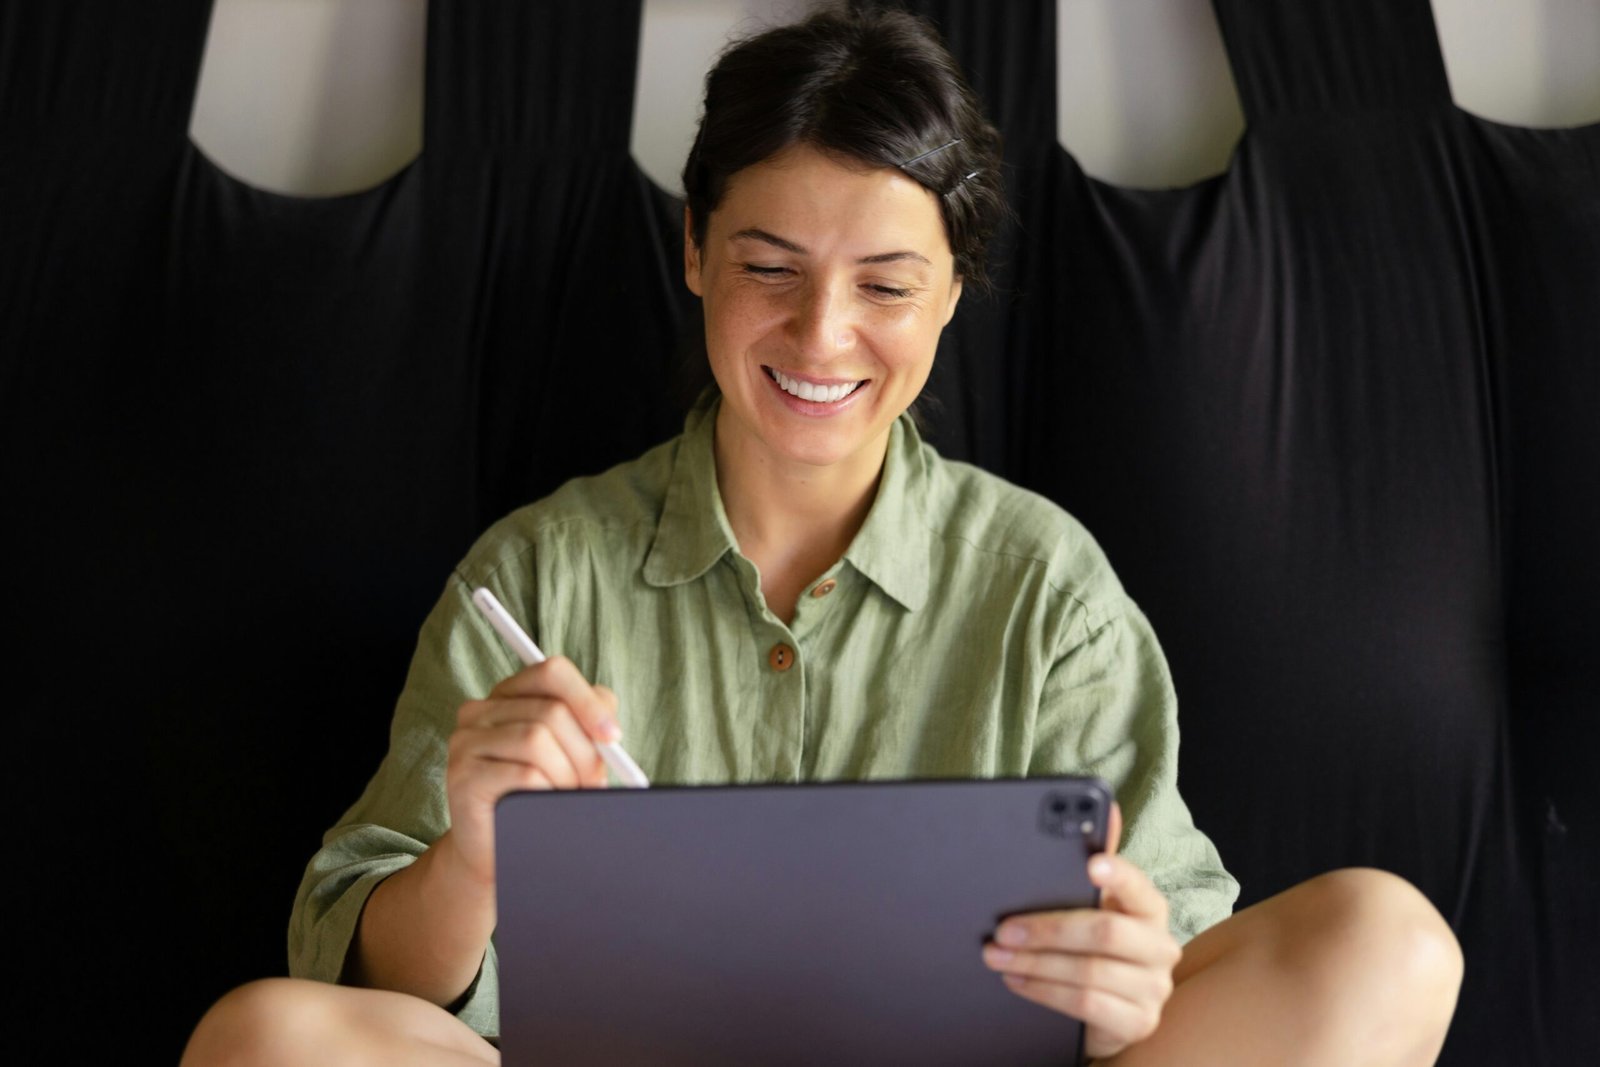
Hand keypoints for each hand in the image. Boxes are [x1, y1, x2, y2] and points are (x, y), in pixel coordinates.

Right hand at [442, 656, 619, 887]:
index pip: (553, 673)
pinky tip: (540, 806)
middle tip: (592, 784)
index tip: (613, 737)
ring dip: (566, 775)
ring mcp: (465, 741)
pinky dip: (546, 792)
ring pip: (538, 740)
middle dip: (585, 753)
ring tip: (565, 797)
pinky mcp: (462, 775)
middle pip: (552, 711)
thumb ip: (589, 727)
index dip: (588, 701)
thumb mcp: (570, 754)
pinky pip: (524, 774)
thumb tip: (610, 730)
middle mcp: (480, 710)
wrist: (496, 848)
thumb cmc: (539, 795)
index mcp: (508, 695)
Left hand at [981, 803, 1181, 1059]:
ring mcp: (1153, 988)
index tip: (1091, 864)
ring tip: (996, 954)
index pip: (1138, 885)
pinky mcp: (1137, 1022)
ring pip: (1087, 971)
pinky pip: (1085, 1004)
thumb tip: (1110, 809)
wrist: (1106, 1010)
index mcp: (1149, 908)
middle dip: (1047, 929)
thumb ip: (1090, 862)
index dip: (1118, 874)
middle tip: (1003, 929)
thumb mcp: (1089, 905)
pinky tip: (1016, 979)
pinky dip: (1043, 991)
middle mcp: (1160, 946)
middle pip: (1104, 933)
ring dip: (1034, 963)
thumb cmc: (1091, 946)